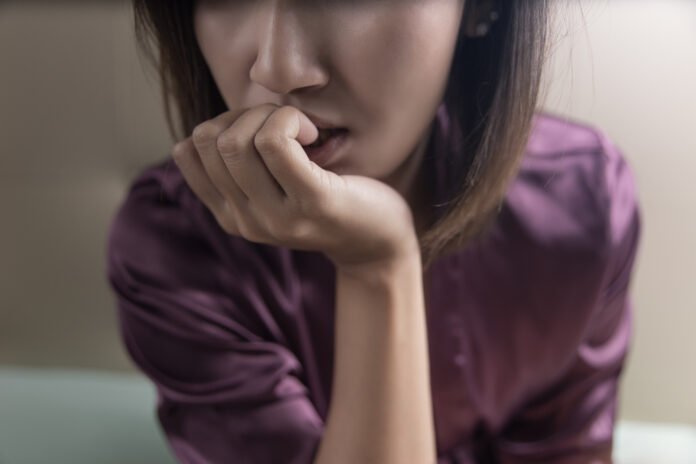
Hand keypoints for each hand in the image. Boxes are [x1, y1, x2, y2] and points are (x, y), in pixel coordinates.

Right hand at [172, 104, 418, 269]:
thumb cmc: (328, 197)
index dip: (220, 124)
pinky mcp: (312, 203)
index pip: (187, 152)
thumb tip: (216, 125)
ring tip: (304, 130)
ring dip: (272, 115)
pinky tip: (314, 133)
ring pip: (238, 141)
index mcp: (230, 216)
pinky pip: (275, 140)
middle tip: (286, 125)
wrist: (378, 240)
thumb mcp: (273, 188)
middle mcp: (246, 223)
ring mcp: (276, 218)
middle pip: (211, 141)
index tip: (258, 131)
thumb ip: (243, 165)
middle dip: (246, 115)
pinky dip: (291, 119)